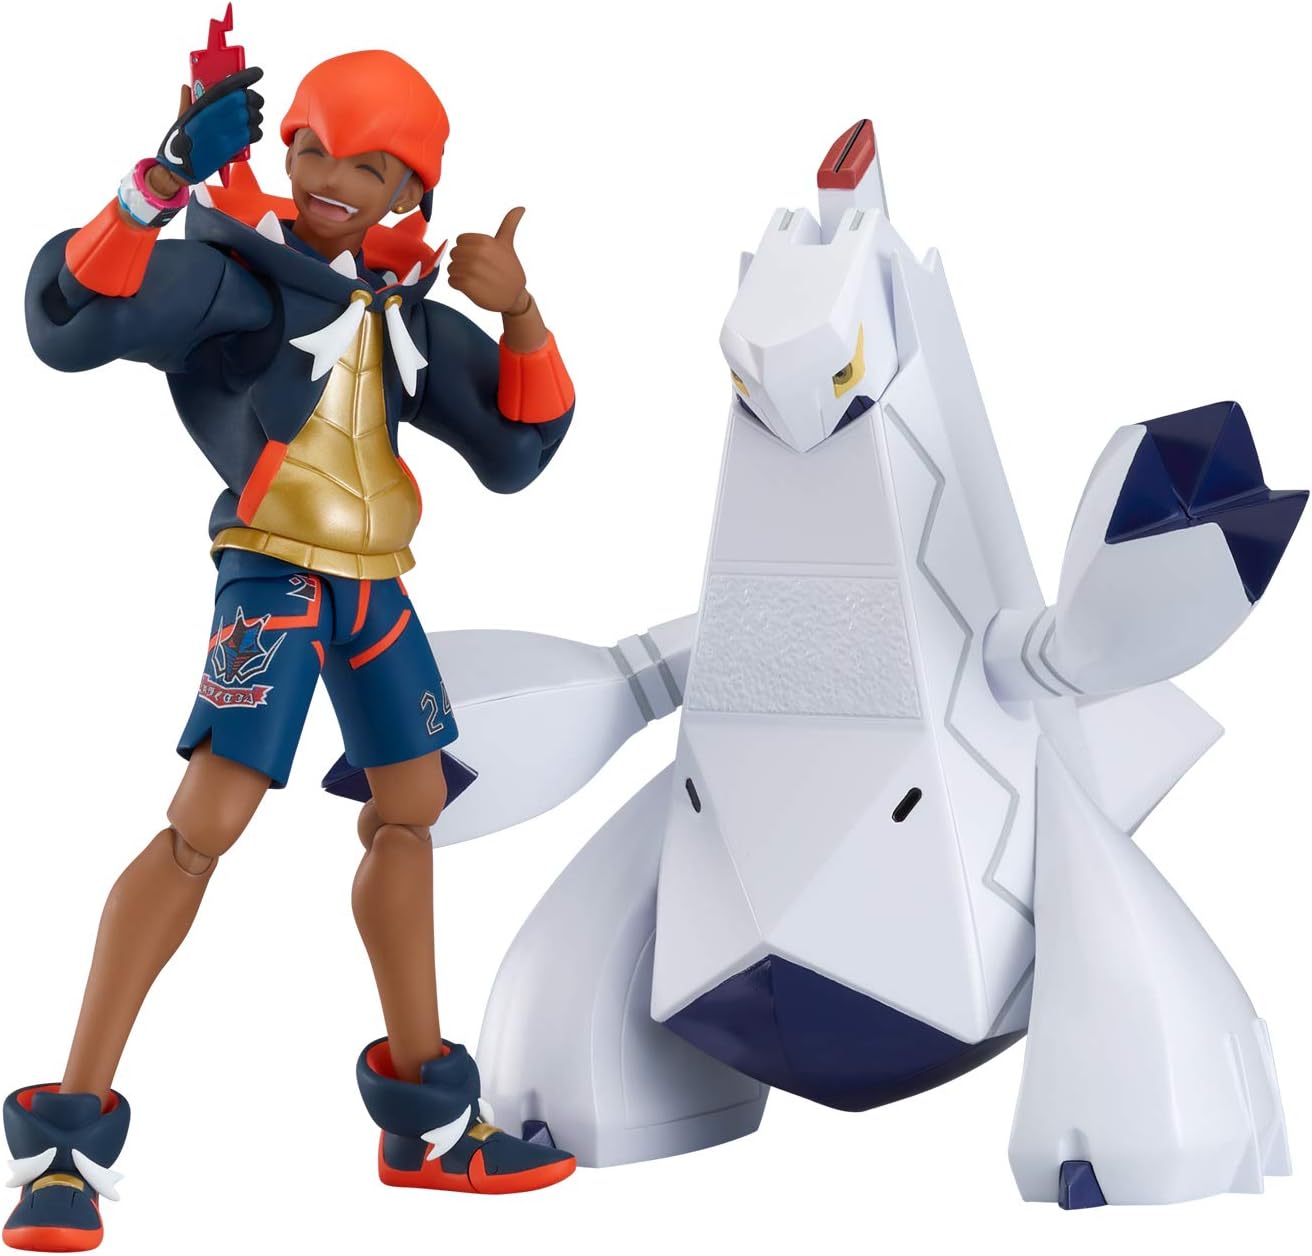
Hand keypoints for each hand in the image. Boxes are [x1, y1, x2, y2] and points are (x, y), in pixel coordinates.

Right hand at [156, 67, 263, 184]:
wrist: (178, 169)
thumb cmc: (178, 143)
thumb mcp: (180, 118)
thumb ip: (187, 101)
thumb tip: (187, 86)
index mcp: (199, 106)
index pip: (226, 87)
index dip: (245, 78)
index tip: (258, 72)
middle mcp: (210, 117)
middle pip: (242, 101)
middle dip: (254, 99)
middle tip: (256, 101)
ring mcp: (220, 133)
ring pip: (249, 118)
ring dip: (256, 117)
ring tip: (253, 118)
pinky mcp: (228, 148)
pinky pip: (250, 135)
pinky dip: (256, 132)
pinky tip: (253, 132)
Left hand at [447, 207, 529, 313]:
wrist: (515, 296)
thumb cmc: (509, 268)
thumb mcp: (508, 243)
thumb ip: (509, 224)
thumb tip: (521, 207)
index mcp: (484, 241)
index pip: (460, 241)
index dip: (468, 250)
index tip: (481, 258)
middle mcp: (477, 253)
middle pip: (454, 254)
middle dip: (462, 262)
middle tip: (478, 270)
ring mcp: (471, 270)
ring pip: (451, 268)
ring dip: (460, 275)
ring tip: (476, 279)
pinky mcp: (467, 285)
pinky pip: (451, 281)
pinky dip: (458, 285)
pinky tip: (472, 287)